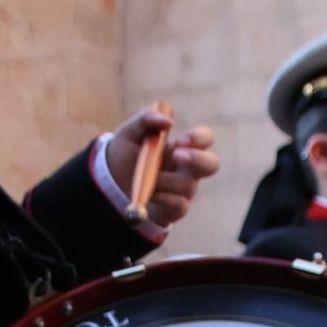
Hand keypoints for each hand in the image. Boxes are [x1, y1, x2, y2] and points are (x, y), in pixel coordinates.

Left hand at [105, 105, 219, 227]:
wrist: (113, 181)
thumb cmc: (127, 152)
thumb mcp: (130, 131)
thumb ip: (147, 118)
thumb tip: (168, 121)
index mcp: (183, 146)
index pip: (205, 138)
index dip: (198, 138)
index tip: (179, 140)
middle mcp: (189, 167)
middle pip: (212, 164)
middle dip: (198, 159)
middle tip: (176, 156)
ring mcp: (185, 188)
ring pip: (188, 185)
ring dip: (165, 180)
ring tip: (146, 178)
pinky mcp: (178, 208)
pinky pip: (179, 204)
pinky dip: (162, 197)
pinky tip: (149, 193)